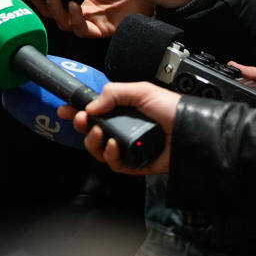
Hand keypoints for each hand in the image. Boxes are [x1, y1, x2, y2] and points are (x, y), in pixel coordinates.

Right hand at [59, 80, 179, 175]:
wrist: (189, 131)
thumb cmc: (171, 109)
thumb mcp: (141, 91)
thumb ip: (113, 93)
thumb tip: (91, 106)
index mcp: (124, 110)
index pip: (95, 111)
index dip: (78, 110)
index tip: (65, 109)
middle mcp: (123, 129)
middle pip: (91, 131)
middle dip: (82, 125)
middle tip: (81, 120)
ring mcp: (127, 147)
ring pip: (98, 149)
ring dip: (93, 140)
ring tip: (100, 132)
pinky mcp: (133, 164)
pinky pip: (112, 163)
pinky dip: (109, 155)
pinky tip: (114, 145)